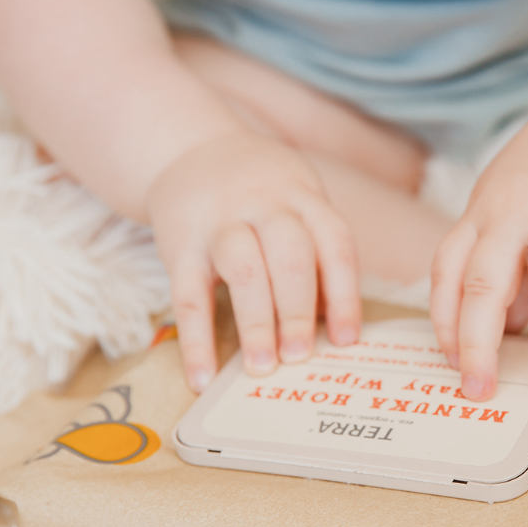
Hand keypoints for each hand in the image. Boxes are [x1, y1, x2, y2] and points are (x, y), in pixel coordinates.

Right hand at [146, 131, 360, 391]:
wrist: (192, 149)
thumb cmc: (262, 197)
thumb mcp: (298, 205)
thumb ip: (317, 257)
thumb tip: (335, 330)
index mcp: (303, 198)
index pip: (334, 243)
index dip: (345, 293)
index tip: (347, 339)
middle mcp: (265, 205)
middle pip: (290, 256)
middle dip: (298, 310)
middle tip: (301, 357)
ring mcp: (219, 223)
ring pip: (243, 270)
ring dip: (255, 322)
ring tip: (263, 368)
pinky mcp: (179, 244)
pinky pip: (187, 295)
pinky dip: (195, 340)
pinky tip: (203, 377)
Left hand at [430, 97, 527, 400]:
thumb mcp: (508, 213)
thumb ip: (502, 270)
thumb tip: (502, 334)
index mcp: (481, 215)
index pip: (446, 272)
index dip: (443, 320)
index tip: (449, 362)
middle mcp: (512, 214)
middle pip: (484, 284)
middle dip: (478, 344)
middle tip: (480, 391)